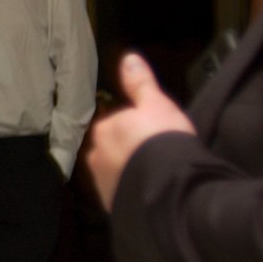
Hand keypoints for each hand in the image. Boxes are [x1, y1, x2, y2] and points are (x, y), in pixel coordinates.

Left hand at [86, 52, 195, 210]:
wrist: (167, 185)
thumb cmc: (162, 139)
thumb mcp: (156, 103)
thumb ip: (140, 83)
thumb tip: (128, 58)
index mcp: (104, 129)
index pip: (117, 124)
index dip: (138, 129)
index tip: (155, 135)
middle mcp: (95, 155)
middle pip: (113, 149)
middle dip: (130, 152)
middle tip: (156, 156)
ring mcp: (102, 182)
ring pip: (116, 172)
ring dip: (130, 172)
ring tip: (154, 176)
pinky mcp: (111, 203)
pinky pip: (122, 193)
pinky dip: (132, 191)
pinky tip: (149, 192)